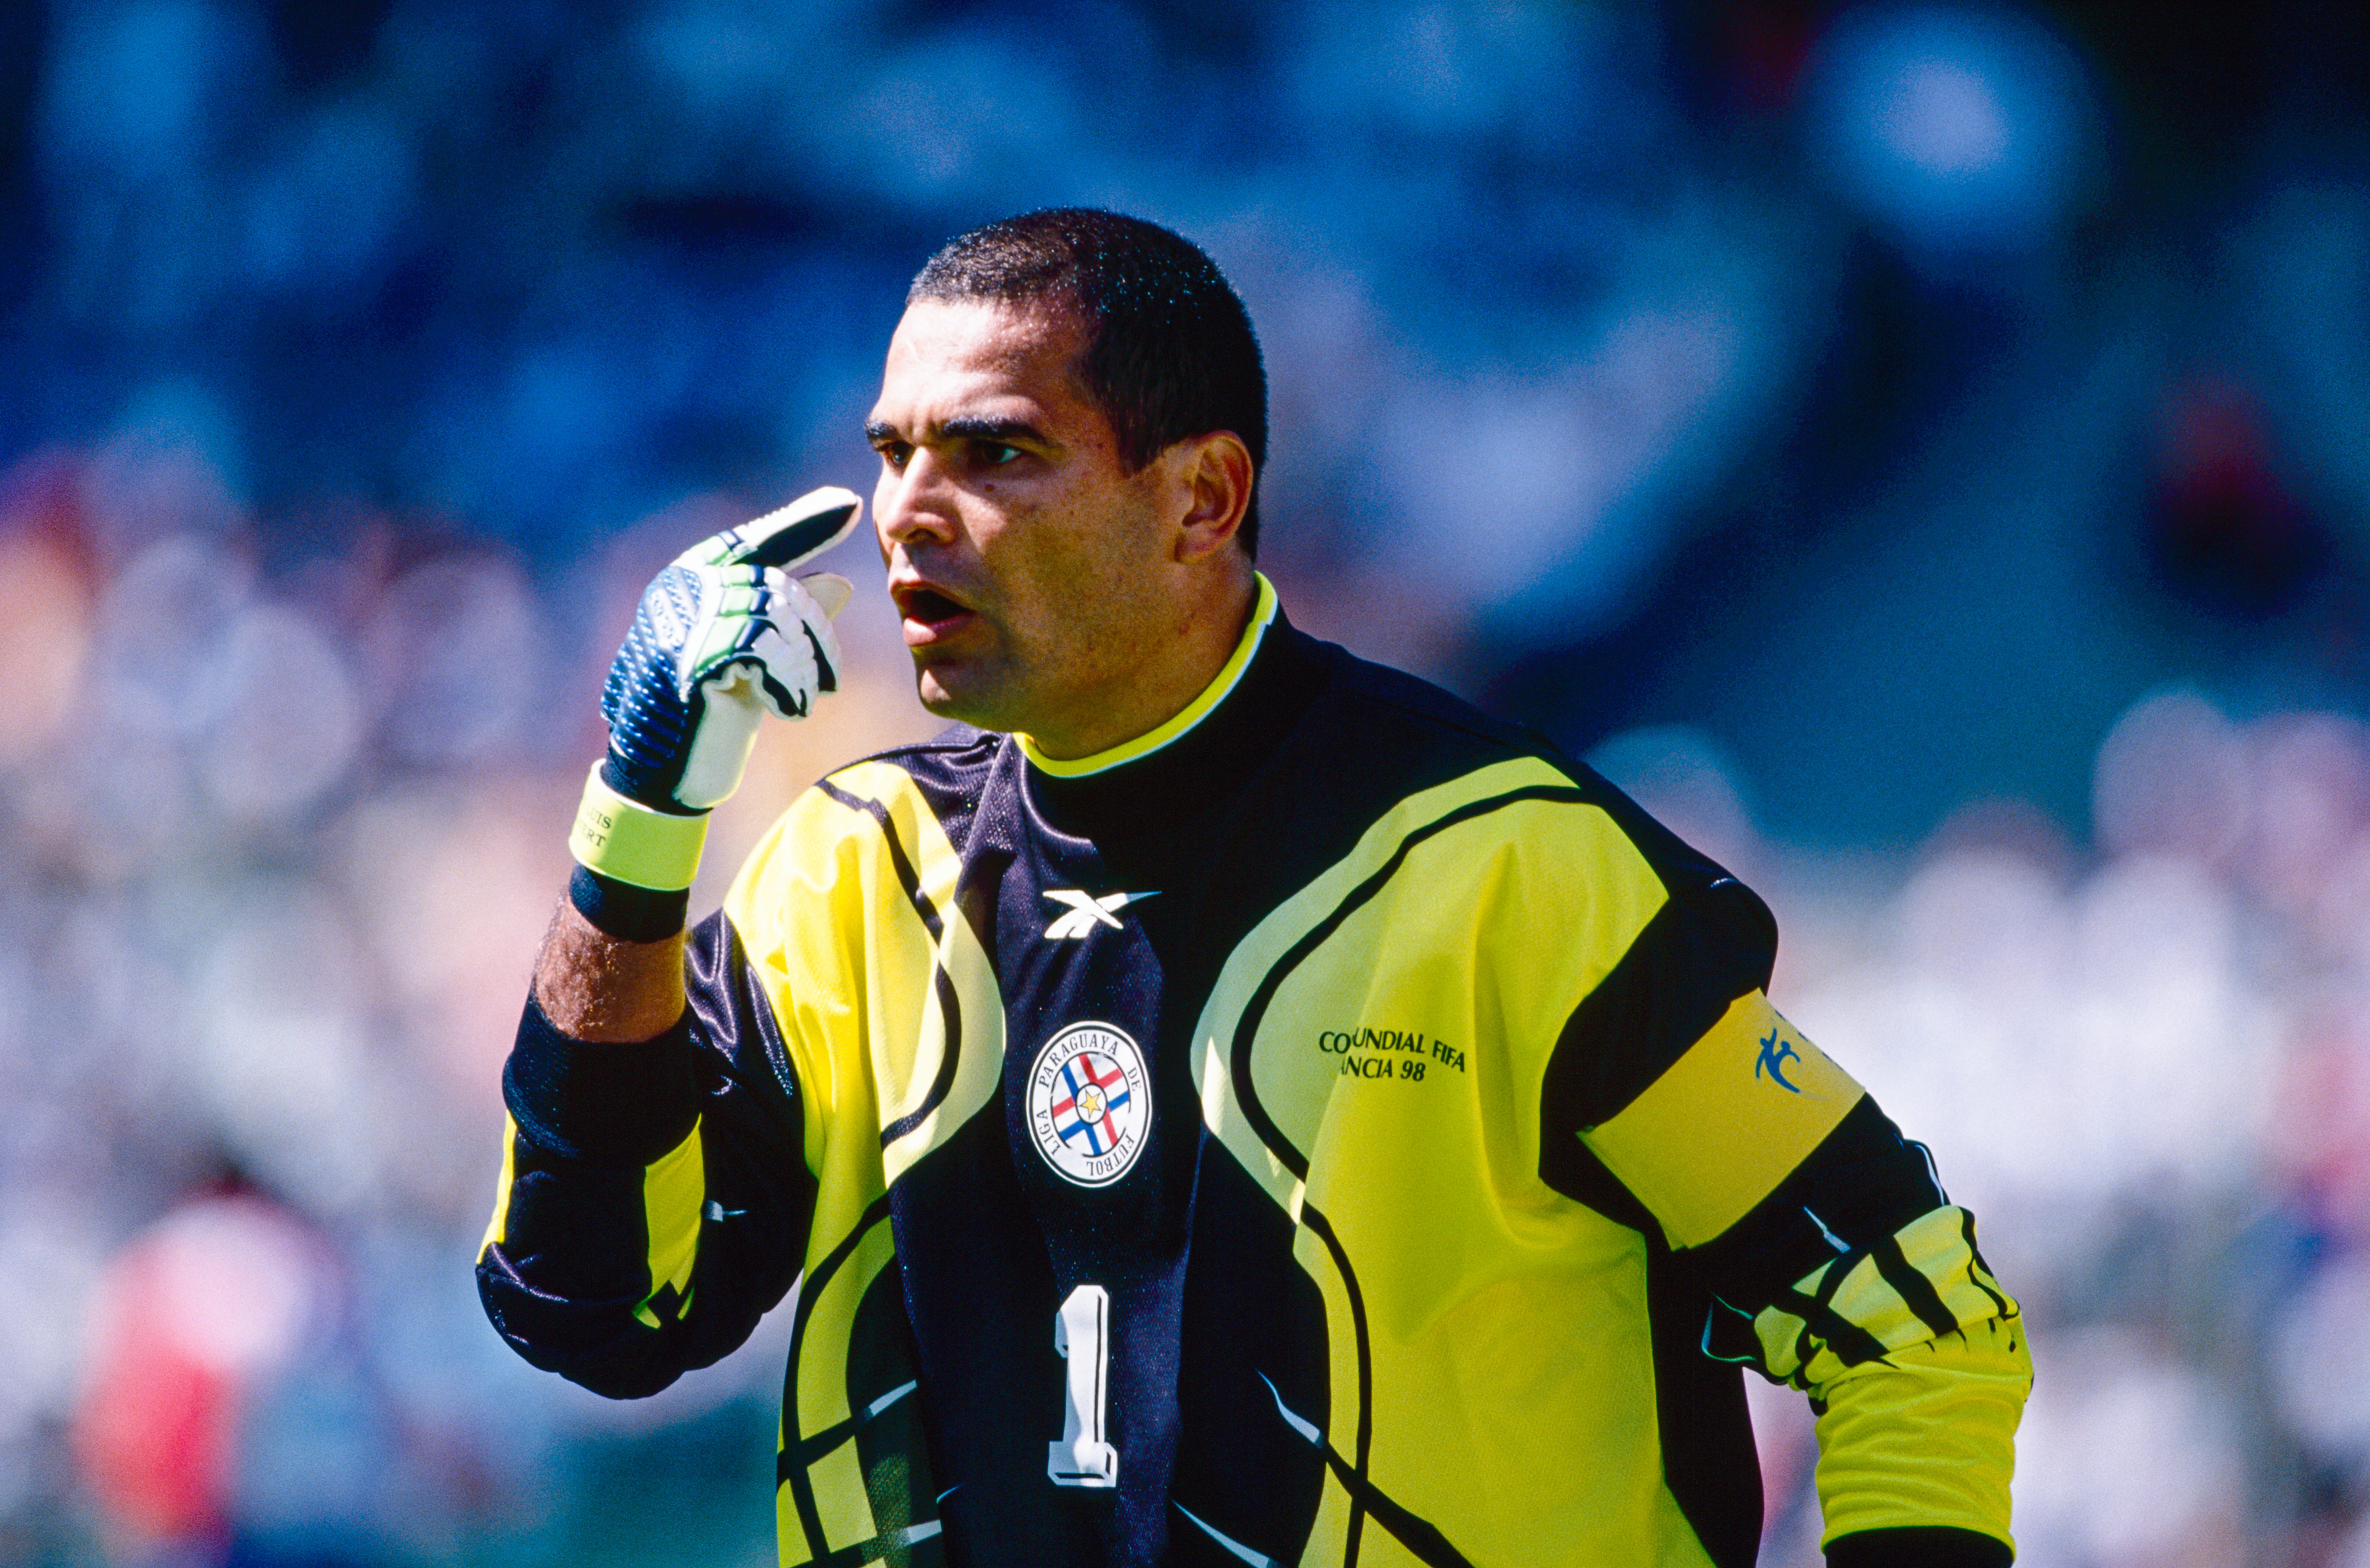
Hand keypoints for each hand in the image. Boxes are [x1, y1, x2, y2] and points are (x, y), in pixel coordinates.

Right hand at [599, 487, 863, 811]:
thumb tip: (840, 584)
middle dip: (815, 632)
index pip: (756, 541)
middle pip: (777, 584)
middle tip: (825, 677)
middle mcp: (680, 592)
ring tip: (801, 697)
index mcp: (691, 582)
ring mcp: (681, 624)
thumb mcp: (759, 661)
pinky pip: (762, 650)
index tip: (849, 502)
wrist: (664, 775)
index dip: (803, 523)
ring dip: (803, 665)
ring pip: (774, 615)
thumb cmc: (712, 713)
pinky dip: (788, 683)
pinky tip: (787, 711)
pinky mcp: (689, 661)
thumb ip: (789, 620)